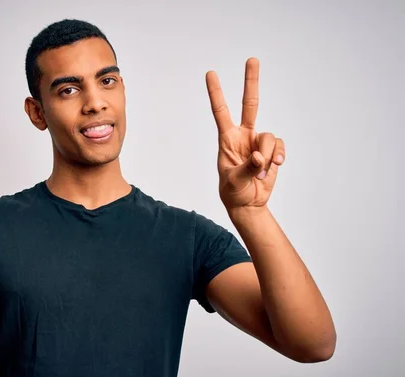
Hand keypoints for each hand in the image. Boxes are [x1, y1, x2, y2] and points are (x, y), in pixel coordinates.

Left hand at [206, 58, 285, 210]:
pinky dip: (278, 156)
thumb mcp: (234, 182)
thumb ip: (247, 168)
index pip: (220, 111)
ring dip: (267, 156)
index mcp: (226, 139)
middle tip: (252, 59)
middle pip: (249, 104)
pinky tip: (274, 167)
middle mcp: (243, 136)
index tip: (210, 73)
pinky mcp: (272, 151)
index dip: (216, 93)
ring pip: (269, 137)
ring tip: (261, 173)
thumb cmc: (233, 191)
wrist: (248, 203)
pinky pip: (279, 146)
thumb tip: (260, 157)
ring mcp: (258, 142)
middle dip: (251, 82)